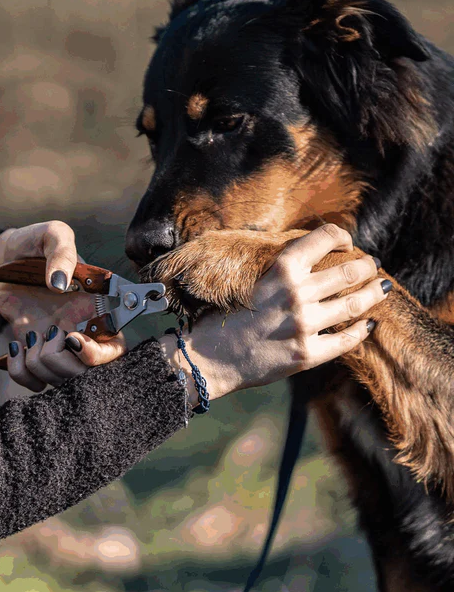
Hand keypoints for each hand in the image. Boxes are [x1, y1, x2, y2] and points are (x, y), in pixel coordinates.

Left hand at [0, 222, 126, 390]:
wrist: (0, 259)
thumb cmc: (33, 244)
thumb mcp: (51, 235)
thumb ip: (61, 252)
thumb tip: (60, 284)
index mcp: (97, 306)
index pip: (116, 348)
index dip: (100, 355)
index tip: (73, 338)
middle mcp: (81, 331)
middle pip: (87, 374)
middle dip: (63, 362)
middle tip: (46, 333)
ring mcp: (57, 345)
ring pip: (60, 381)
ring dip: (39, 363)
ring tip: (30, 336)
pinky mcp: (34, 354)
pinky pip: (32, 382)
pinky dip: (20, 370)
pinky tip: (15, 346)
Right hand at [157, 225, 387, 404]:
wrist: (210, 356)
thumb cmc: (227, 315)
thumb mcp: (254, 280)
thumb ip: (284, 270)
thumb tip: (315, 258)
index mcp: (281, 269)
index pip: (324, 237)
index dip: (341, 235)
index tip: (346, 243)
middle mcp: (296, 294)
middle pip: (350, 271)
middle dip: (366, 266)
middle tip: (371, 266)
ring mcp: (304, 325)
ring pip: (356, 305)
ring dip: (373, 294)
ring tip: (380, 289)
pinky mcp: (308, 354)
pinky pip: (347, 340)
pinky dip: (363, 330)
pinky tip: (368, 325)